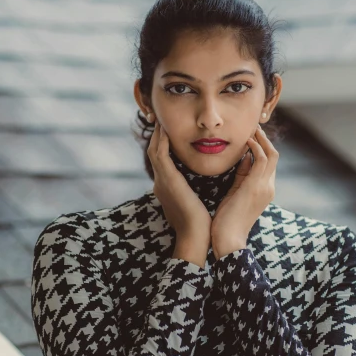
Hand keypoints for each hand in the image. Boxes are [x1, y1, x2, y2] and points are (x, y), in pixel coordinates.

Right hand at [147, 122, 211, 242]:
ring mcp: (161, 181)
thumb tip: (201, 183)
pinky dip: (162, 141)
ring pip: (154, 150)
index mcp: (166, 187)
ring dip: (157, 134)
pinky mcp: (167, 179)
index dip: (164, 145)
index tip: (170, 132)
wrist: (196, 235)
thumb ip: (193, 190)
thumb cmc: (200, 223)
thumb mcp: (194, 202)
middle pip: (154, 152)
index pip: (162, 160)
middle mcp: (160, 182)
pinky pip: (160, 154)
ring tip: (162, 120)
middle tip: (161, 121)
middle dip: (157, 136)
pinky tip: (165, 130)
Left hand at [211, 125, 278, 259]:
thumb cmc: (226, 221)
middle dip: (263, 139)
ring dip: (260, 139)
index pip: (268, 163)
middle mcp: (269, 187)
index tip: (249, 135)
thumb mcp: (235, 194)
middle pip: (273, 155)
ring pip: (271, 154)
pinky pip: (261, 159)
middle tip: (252, 126)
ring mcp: (265, 187)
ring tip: (250, 128)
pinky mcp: (256, 186)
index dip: (260, 147)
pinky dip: (255, 147)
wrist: (228, 240)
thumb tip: (243, 158)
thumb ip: (241, 177)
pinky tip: (245, 140)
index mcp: (264, 190)